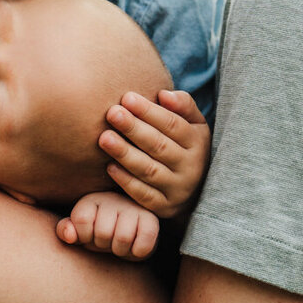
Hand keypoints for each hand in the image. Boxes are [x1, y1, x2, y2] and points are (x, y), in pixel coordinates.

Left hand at [57, 192, 160, 260]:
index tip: (89, 237)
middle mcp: (112, 199)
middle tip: (106, 242)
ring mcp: (133, 207)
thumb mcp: (79, 231)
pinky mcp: (151, 219)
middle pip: (103, 233)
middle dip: (103, 245)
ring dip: (119, 250)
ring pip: (123, 238)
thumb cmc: (97, 232)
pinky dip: (137, 252)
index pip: (82, 220)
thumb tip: (70, 236)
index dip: (85, 237)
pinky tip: (133, 248)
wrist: (127, 232)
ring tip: (118, 245)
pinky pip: (144, 242)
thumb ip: (67, 231)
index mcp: (91, 200)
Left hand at [99, 90, 209, 219]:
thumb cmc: (186, 147)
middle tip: (112, 113)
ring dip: (125, 153)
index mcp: (198, 143)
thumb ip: (183, 105)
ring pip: (149, 170)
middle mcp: (191, 168)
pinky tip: (109, 166)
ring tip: (104, 138)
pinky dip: (126, 181)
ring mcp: (178, 190)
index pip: (173, 125)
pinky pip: (143, 195)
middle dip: (134, 128)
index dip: (149, 111)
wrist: (196, 191)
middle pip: (159, 146)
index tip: (127, 97)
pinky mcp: (164, 208)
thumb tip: (164, 94)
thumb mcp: (194, 125)